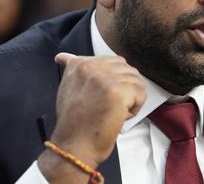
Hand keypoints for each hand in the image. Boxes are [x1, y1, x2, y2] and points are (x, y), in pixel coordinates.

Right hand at [38, 53, 145, 182]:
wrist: (74, 146)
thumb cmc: (74, 122)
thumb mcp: (68, 88)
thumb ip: (72, 70)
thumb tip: (62, 57)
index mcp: (79, 64)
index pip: (113, 62)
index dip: (114, 82)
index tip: (102, 98)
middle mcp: (91, 67)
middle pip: (127, 69)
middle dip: (125, 88)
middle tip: (109, 107)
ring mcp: (104, 78)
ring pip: (136, 81)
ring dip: (130, 99)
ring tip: (113, 112)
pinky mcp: (117, 92)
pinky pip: (141, 93)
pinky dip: (135, 108)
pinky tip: (120, 116)